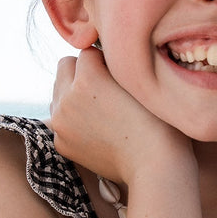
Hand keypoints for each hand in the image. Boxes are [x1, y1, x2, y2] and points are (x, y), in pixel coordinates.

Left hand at [49, 48, 190, 185]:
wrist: (153, 165)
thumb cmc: (157, 120)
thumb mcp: (138, 80)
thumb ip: (114, 62)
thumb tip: (99, 53)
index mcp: (87, 78)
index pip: (86, 52)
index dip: (105, 61)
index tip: (119, 76)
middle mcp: (67, 99)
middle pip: (65, 67)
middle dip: (82, 72)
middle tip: (106, 88)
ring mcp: (60, 123)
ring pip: (59, 92)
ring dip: (74, 94)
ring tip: (101, 108)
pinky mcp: (60, 143)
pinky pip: (61, 118)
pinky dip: (74, 119)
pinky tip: (96, 128)